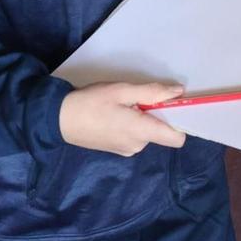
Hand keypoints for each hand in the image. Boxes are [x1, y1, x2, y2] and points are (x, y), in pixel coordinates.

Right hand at [58, 81, 187, 155]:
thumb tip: (179, 92)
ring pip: (148, 132)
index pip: (177, 139)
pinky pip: (135, 136)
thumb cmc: (91, 102)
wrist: (58, 120)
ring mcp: (126, 150)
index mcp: (141, 132)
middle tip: (137, 99)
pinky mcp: (117, 149)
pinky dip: (132, 125)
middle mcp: (138, 145)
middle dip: (156, 115)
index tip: (175, 107)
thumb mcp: (122, 90)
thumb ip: (152, 92)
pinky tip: (114, 115)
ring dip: (142, 119)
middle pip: (162, 131)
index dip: (181, 122)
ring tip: (121, 106)